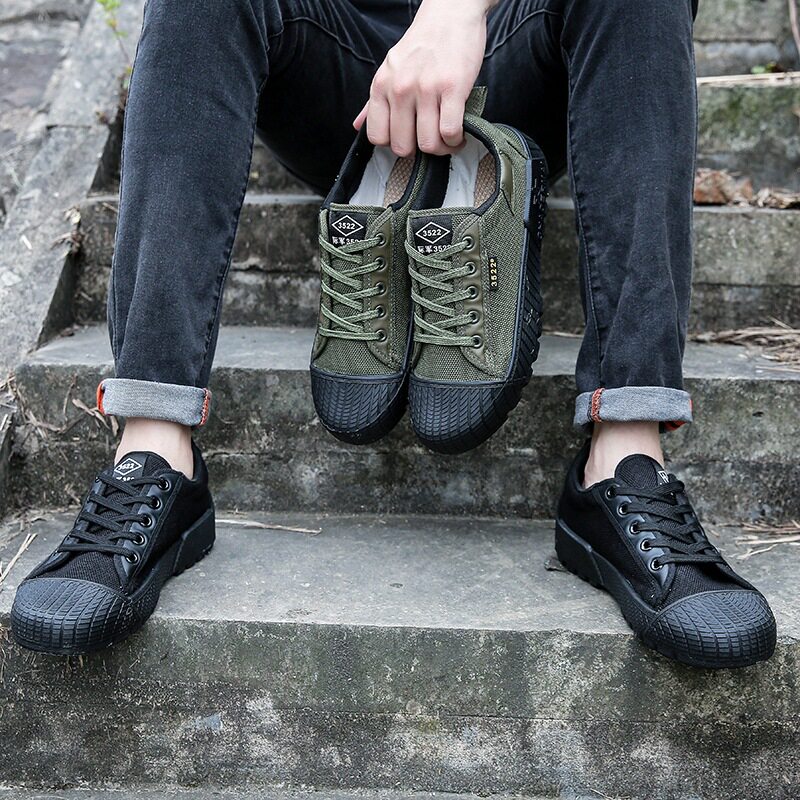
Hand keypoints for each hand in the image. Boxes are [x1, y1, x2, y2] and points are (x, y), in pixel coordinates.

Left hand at [353, 0, 491, 155]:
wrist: (450, 13)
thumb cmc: (422, 44)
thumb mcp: (390, 70)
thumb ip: (374, 102)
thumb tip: (358, 126)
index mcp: (382, 86)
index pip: (377, 137)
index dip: (395, 144)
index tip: (409, 138)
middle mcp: (400, 88)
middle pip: (403, 147)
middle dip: (419, 151)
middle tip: (430, 140)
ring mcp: (426, 89)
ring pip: (428, 143)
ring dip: (441, 148)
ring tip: (447, 139)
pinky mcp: (452, 88)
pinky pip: (449, 131)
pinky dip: (455, 140)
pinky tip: (458, 133)